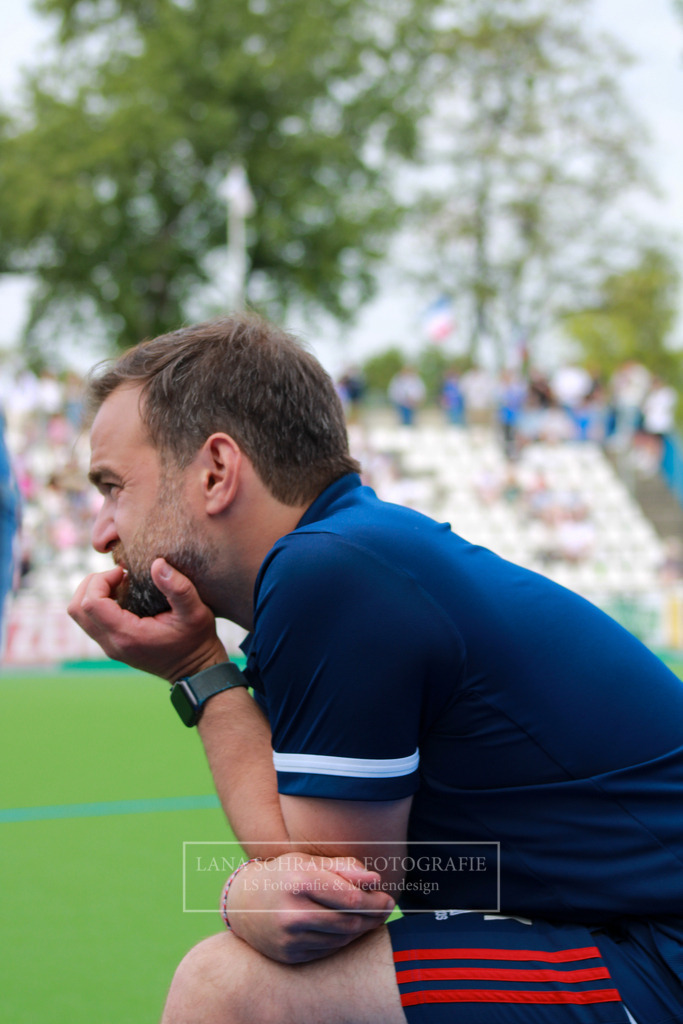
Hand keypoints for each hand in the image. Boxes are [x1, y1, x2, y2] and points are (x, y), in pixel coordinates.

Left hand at [67, 558, 226, 680]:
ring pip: (79, 616)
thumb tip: (157, 563)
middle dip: (92, 584)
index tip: (124, 572)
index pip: (90, 603)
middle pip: (76, 609)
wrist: (194, 670)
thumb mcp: (196, 611)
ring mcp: (110, 647)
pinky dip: (98, 603)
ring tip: (119, 584)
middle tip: (118, 575)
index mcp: (126, 635)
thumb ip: (178, 587)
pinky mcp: (112, 645)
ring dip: (92, 593)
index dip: (101, 580)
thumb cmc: (197, 640)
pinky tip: (123, 596)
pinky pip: (90, 620)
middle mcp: (112, 644)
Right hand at [225, 854, 394, 963]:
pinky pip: (327, 950)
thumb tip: (375, 879)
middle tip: (385, 910)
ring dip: (360, 929)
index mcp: (299, 882)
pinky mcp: (289, 955)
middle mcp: (292, 913)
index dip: (375, 901)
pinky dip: (342, 940)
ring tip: (369, 917)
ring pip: (341, 939)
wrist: (244, 902)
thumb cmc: (284, 875)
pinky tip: (346, 928)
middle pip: (349, 922)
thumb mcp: (309, 861)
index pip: (351, 900)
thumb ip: (343, 868)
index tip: (388, 898)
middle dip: (373, 916)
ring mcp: (289, 938)